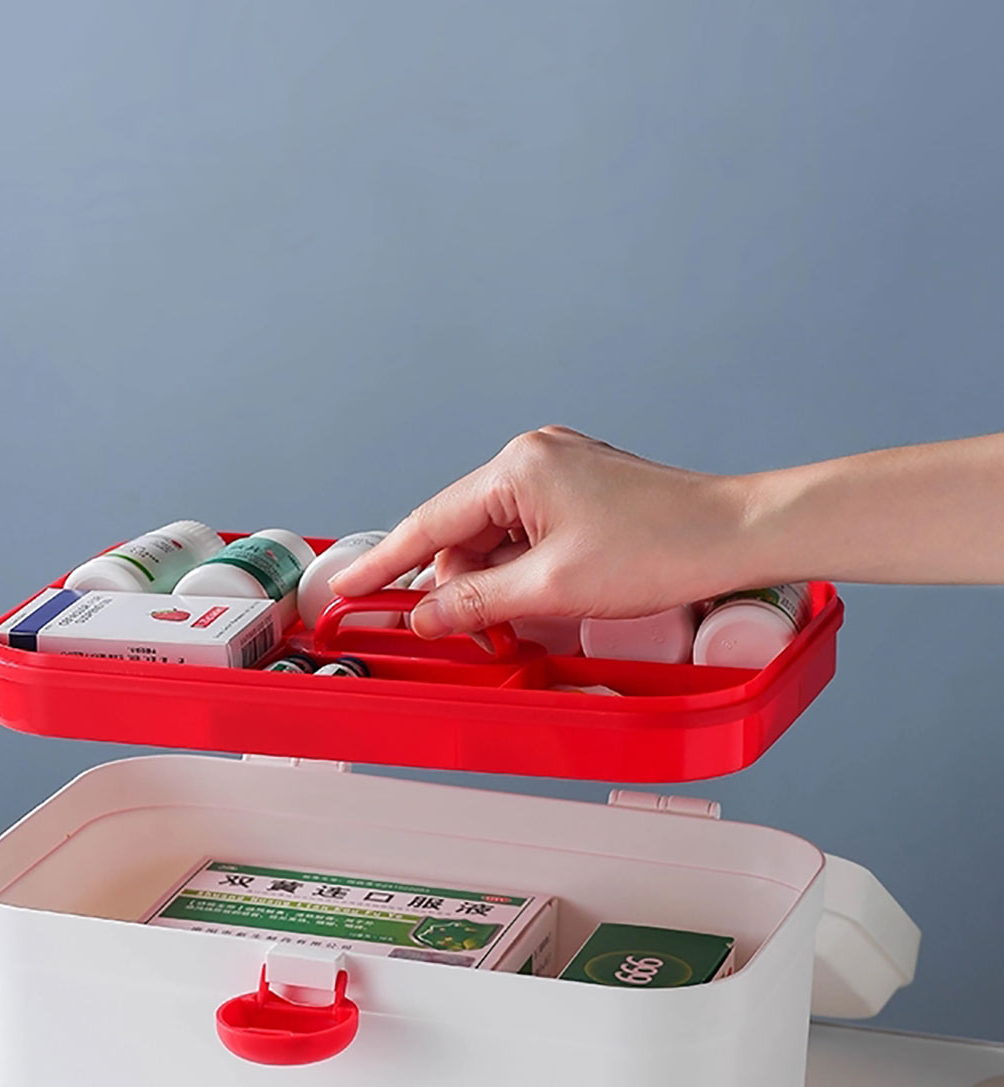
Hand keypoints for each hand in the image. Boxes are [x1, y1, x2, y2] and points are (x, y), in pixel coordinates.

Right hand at [333, 427, 749, 639]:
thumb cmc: (660, 548)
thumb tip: (426, 615)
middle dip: (453, 582)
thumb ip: (478, 603)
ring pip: (499, 533)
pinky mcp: (585, 488)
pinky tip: (526, 602)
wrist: (737, 534)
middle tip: (442, 631)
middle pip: (465, 527)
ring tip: (498, 624)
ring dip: (491, 580)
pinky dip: (521, 567)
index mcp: (519, 465)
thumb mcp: (553, 589)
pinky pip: (530, 529)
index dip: (388, 561)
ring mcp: (563, 469)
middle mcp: (536, 455)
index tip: (351, 586)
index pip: (432, 521)